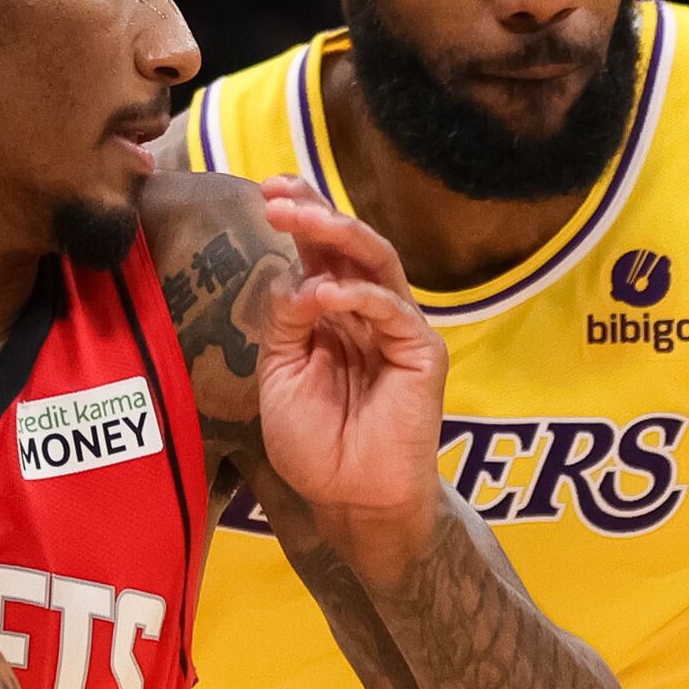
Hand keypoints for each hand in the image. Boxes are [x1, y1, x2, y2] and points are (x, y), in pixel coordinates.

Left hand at [247, 192, 451, 530]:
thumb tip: (291, 277)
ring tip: (299, 220)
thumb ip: (285, 324)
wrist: (350, 497)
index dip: (299, 217)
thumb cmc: (315, 444)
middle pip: (348, 246)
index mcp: (332, 312)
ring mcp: (397, 327)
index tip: (266, 191)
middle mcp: (366, 310)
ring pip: (376, 262)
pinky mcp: (421, 350)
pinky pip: (390, 309)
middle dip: (314, 213)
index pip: (319, 252)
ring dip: (337, 235)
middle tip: (278, 196)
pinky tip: (323, 295)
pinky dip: (356, 296)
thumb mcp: (281, 376)